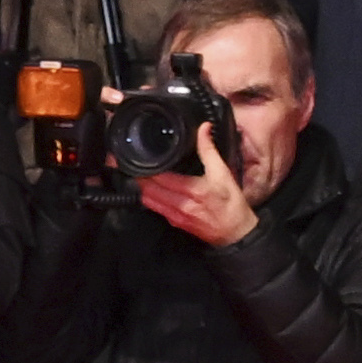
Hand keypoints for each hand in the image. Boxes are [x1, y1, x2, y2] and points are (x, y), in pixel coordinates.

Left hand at [135, 115, 253, 246]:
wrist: (235, 233)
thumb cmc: (231, 204)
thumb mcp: (223, 173)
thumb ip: (209, 150)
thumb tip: (203, 129)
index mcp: (190, 190)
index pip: (158, 178)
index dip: (143, 168)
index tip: (133, 158)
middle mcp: (178, 205)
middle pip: (147, 190)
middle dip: (136, 177)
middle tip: (126, 164)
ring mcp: (175, 216)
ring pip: (148, 201)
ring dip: (141, 188)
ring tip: (135, 174)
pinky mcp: (175, 222)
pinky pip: (156, 208)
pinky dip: (150, 198)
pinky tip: (149, 189)